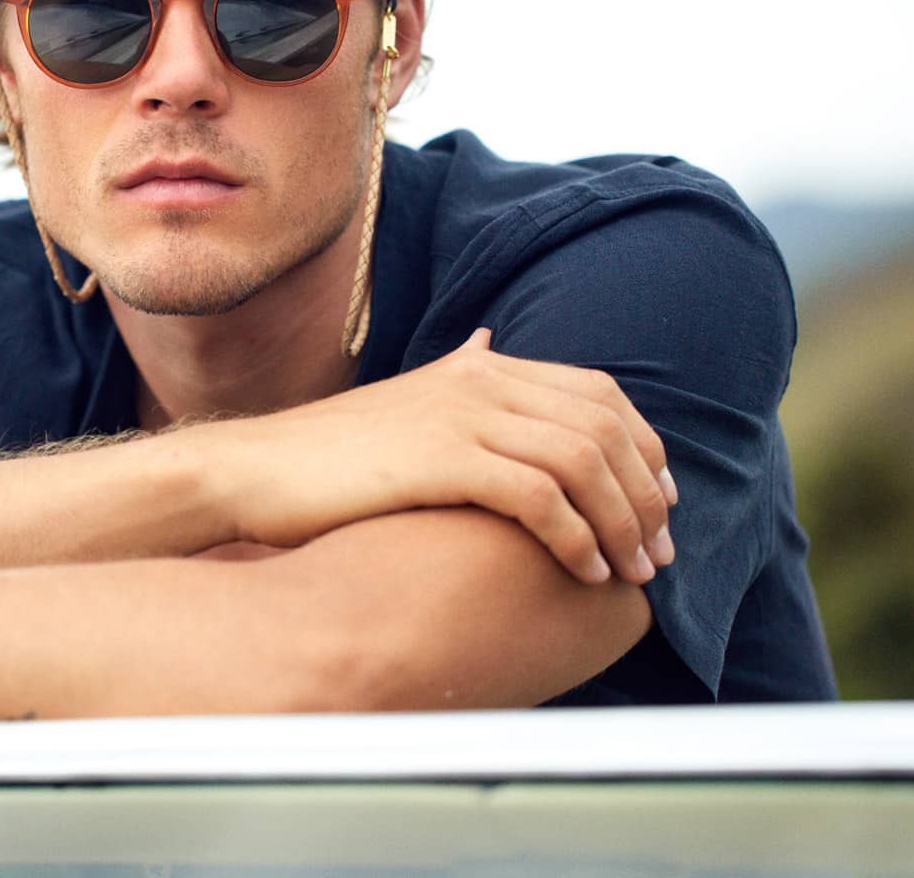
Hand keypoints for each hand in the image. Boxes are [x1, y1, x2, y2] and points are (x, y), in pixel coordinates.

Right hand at [202, 329, 675, 584]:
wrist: (253, 470)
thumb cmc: (329, 455)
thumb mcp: (406, 401)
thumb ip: (458, 376)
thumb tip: (490, 341)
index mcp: (481, 366)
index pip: (598, 392)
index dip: (644, 446)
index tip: (660, 501)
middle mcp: (481, 379)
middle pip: (604, 425)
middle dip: (644, 492)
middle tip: (658, 550)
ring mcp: (462, 415)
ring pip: (583, 461)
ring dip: (622, 522)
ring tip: (632, 572)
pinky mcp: (442, 458)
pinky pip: (540, 496)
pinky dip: (575, 537)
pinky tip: (582, 571)